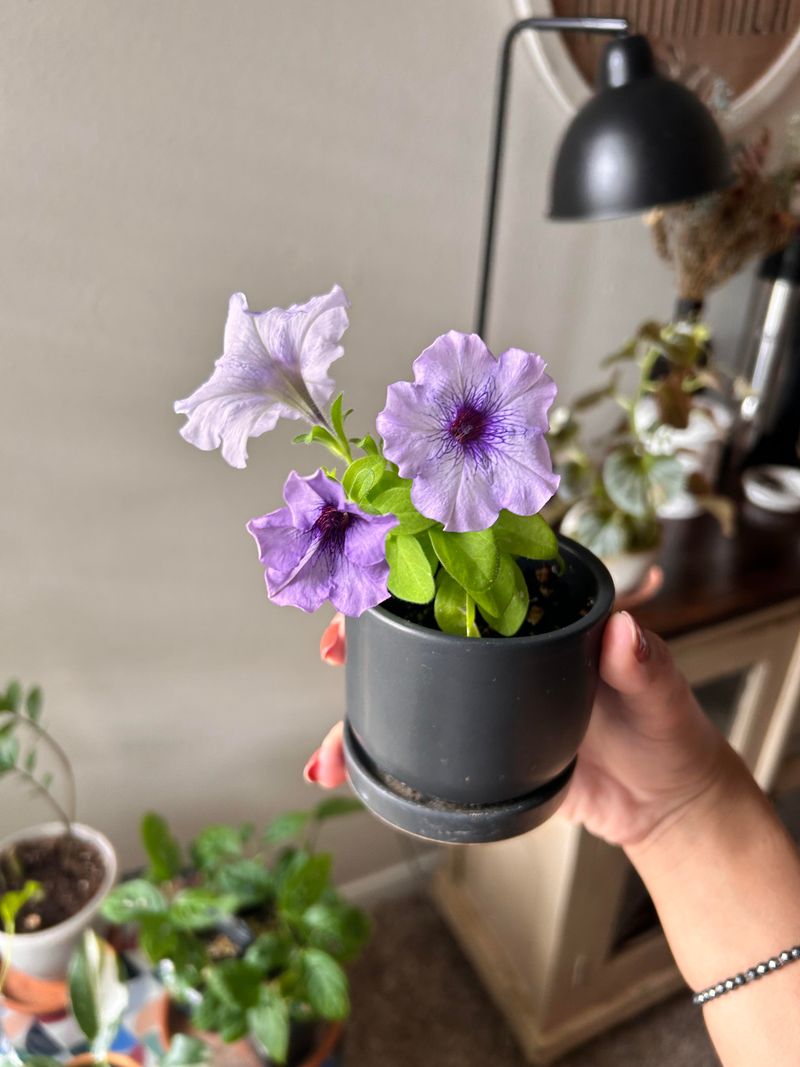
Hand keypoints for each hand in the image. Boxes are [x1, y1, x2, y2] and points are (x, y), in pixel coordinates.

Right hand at [305, 610, 728, 848]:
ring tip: (328, 754)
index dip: (415, 570)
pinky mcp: (474, 741)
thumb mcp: (659, 694)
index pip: (468, 572)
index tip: (377, 585)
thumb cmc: (666, 732)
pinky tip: (342, 778)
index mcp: (540, 611)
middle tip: (332, 652)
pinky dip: (378, 760)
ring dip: (357, 712)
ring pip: (407, 686)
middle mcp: (499, 644)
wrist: (662, 805)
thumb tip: (623, 633)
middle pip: (417, 625)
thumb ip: (642, 664)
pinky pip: (417, 741)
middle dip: (365, 634)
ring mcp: (481, 694)